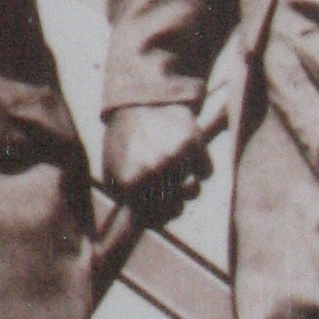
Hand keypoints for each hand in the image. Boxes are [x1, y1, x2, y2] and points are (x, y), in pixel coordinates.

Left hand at [103, 103, 211, 224]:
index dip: (157, 210)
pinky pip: (206, 170)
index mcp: (129, 181)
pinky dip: (200, 163)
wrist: (140, 97)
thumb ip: (126, 197)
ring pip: (193, 189)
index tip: (156, 199)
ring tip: (173, 162)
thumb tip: (145, 222)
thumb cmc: (125, 137)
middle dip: (173, 196)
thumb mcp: (112, 168)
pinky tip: (186, 150)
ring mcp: (173, 156)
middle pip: (177, 207)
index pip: (154, 217)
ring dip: (187, 180)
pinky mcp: (192, 141)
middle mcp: (151, 171)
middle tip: (165, 178)